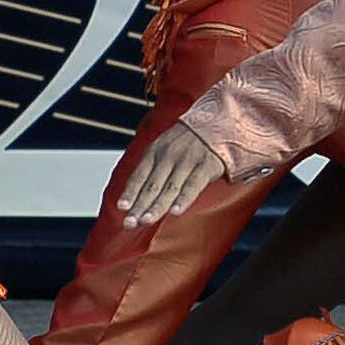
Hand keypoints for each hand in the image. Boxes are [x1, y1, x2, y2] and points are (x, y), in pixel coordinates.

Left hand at [117, 120, 248, 226]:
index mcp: (156, 150)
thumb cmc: (192, 140)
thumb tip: (136, 194)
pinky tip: (175, 211)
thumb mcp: (167, 146)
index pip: (139, 175)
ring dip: (157, 206)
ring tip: (146, 220)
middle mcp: (170, 154)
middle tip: (130, 223)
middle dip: (139, 205)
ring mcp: (188, 159)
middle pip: (152, 185)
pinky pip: (193, 185)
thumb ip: (154, 168)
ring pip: (170, 187)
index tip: (122, 208)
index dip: (130, 192)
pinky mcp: (207, 165)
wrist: (222, 121)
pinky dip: (184, 199)